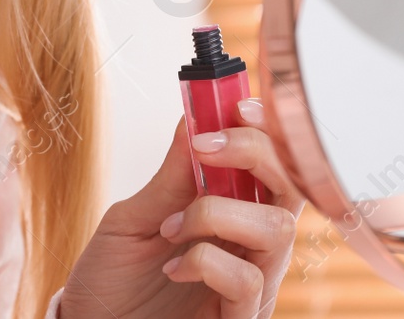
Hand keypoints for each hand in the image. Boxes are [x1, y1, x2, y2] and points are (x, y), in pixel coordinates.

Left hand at [60, 101, 303, 318]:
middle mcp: (249, 248)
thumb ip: (171, 176)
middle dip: (257, 152)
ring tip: (173, 227)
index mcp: (230, 216)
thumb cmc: (111, 285)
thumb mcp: (133, 219)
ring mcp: (250, 286)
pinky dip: (207, 260)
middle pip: (292, 187)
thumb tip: (194, 117)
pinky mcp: (241, 318)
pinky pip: (248, 280)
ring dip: (218, 212)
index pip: (272, 165)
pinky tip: (175, 267)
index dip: (266, 130)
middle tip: (206, 147)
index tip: (237, 105)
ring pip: (278, 229)